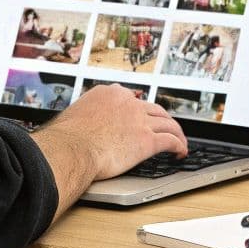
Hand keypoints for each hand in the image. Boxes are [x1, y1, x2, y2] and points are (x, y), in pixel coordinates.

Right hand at [42, 84, 187, 180]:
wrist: (73, 149)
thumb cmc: (67, 138)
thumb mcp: (74, 115)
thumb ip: (84, 114)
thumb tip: (81, 121)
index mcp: (110, 95)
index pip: (131, 98)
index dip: (139, 109)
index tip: (142, 116)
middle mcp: (128, 104)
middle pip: (154, 109)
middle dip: (162, 118)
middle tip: (166, 127)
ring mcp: (139, 121)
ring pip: (168, 123)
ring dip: (177, 132)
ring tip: (180, 141)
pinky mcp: (147, 141)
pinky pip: (171, 140)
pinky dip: (179, 145)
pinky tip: (181, 151)